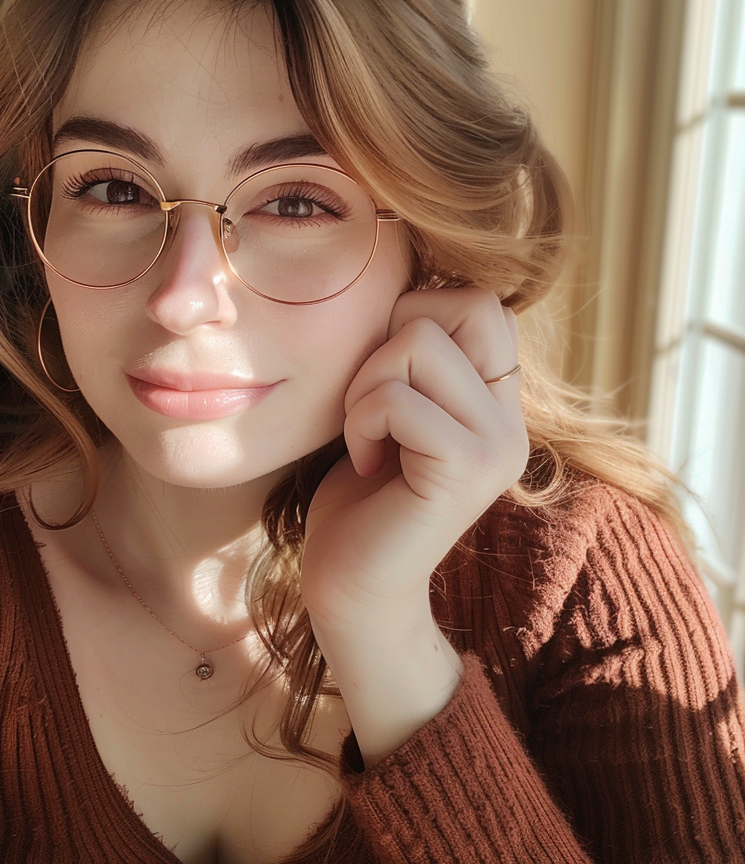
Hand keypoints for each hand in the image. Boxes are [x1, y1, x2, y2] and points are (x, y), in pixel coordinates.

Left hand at [299, 287, 527, 761]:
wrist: (351, 583)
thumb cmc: (358, 489)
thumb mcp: (390, 403)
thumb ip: (414, 355)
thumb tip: (404, 280)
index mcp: (496, 398)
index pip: (481, 300)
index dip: (416, 313)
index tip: (382, 376)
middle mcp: (511, 418)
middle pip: (465, 304)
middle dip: (390, 339)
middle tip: (372, 403)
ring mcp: (497, 444)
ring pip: (419, 345)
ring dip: (366, 387)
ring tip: (366, 437)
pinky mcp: (466, 470)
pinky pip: (398, 398)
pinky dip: (361, 421)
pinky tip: (366, 463)